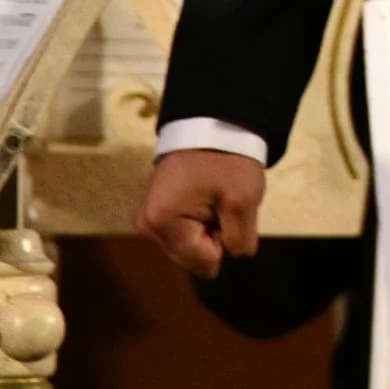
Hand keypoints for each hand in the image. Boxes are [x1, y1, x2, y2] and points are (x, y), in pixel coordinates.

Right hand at [136, 148, 264, 279]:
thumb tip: (230, 257)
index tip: (224, 209)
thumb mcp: (243, 200)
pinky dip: (198, 221)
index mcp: (161, 223)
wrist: (213, 125)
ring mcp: (147, 219)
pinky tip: (203, 197)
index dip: (224, 240)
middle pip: (192, 258)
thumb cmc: (227, 160)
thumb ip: (239, 241)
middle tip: (219, 202)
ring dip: (206, 228)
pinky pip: (183, 233)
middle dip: (213, 236)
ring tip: (212, 197)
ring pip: (188, 247)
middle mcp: (146, 226)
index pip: (204, 263)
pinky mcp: (154, 212)